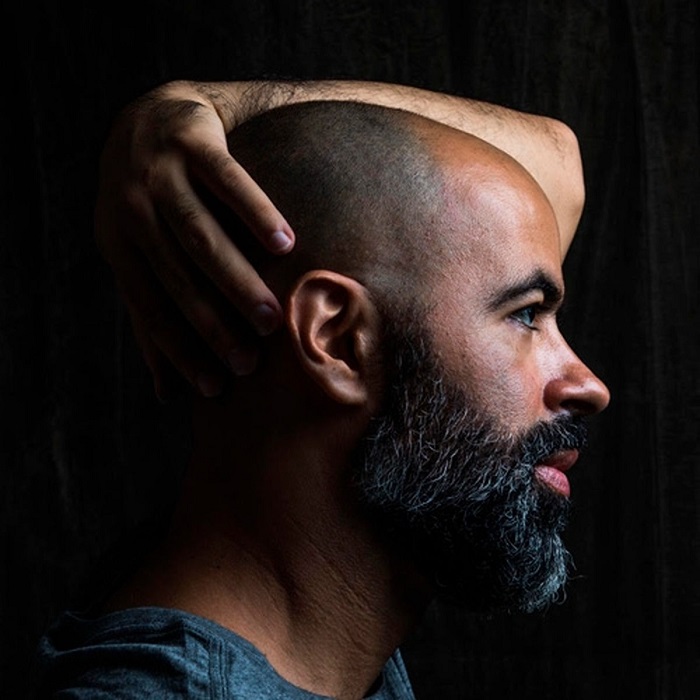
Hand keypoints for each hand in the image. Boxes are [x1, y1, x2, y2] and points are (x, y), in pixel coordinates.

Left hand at [94, 84, 294, 399]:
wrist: (150, 116)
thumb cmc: (152, 204)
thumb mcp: (139, 256)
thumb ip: (150, 317)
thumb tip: (164, 393)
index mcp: (117, 245)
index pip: (149, 308)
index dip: (181, 350)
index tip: (217, 386)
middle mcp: (130, 209)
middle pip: (175, 276)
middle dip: (212, 323)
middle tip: (251, 360)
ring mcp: (158, 171)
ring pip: (199, 234)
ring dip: (235, 279)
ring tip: (271, 317)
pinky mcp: (191, 138)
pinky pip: (227, 181)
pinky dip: (255, 213)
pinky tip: (285, 244)